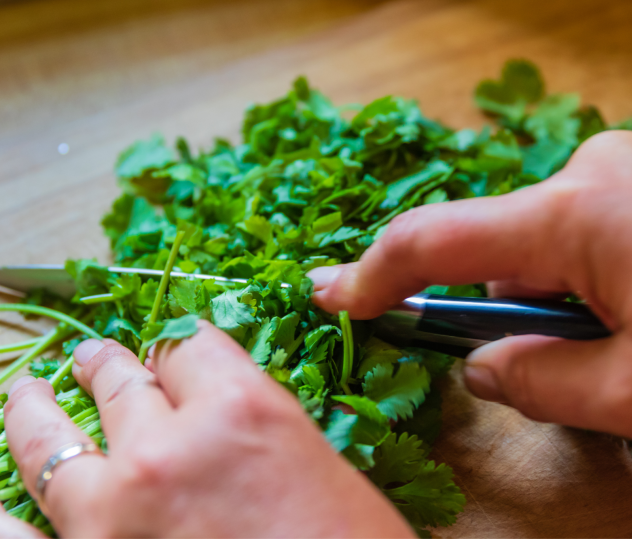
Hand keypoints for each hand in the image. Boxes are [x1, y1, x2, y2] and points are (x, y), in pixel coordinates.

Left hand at [3, 321, 412, 536]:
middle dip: (108, 364)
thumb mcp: (318, 464)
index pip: (190, 346)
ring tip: (26, 394)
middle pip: (122, 382)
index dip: (179, 347)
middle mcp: (167, 448)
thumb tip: (218, 419)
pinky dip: (2, 518)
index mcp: (241, 409)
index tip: (171, 354)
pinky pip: (17, 538)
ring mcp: (114, 513)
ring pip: (53, 441)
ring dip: (36, 410)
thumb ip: (258, 429)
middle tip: (94, 357)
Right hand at [309, 130, 631, 441]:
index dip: (374, 274)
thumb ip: (537, 381)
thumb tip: (482, 367)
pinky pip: (578, 237)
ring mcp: (622, 174)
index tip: (332, 295)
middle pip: (493, 245)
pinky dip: (571, 284)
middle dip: (480, 305)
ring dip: (537, 301)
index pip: (437, 241)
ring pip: (539, 247)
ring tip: (595, 351)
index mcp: (575, 215)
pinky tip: (616, 321)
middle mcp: (589, 175)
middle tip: (481, 356)